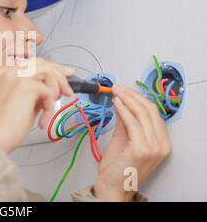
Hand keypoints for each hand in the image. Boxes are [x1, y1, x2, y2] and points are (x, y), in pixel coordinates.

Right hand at [0, 57, 74, 152]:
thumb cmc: (1, 128)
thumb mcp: (17, 103)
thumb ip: (31, 93)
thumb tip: (50, 89)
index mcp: (2, 74)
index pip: (32, 63)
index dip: (52, 69)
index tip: (64, 75)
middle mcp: (8, 72)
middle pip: (43, 64)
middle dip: (60, 76)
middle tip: (68, 91)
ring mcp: (16, 77)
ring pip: (49, 73)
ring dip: (56, 91)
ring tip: (49, 108)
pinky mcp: (25, 87)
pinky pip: (49, 92)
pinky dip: (49, 108)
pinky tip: (42, 119)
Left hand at [94, 84, 171, 200]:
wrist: (113, 187)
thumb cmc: (117, 167)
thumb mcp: (123, 138)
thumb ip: (124, 121)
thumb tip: (121, 102)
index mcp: (161, 142)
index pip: (153, 113)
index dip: (139, 98)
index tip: (125, 89)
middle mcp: (161, 144)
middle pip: (150, 111)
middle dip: (132, 95)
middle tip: (118, 87)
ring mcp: (153, 147)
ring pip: (142, 115)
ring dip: (127, 100)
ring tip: (115, 92)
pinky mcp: (142, 149)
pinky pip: (133, 123)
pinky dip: (124, 110)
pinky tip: (116, 103)